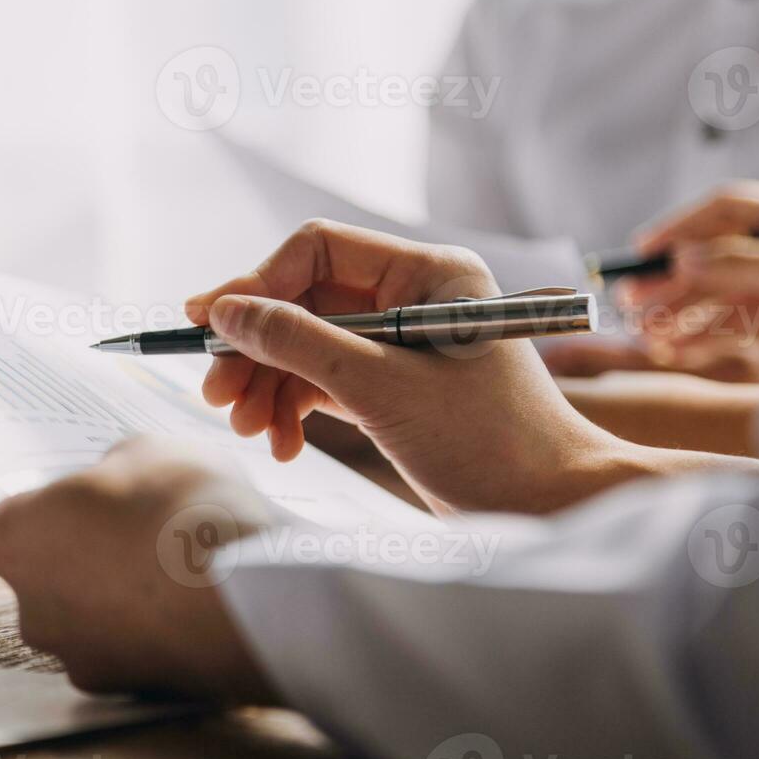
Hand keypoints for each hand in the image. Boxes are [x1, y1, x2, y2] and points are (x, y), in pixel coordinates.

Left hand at [0, 437, 275, 701]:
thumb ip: (110, 476)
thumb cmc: (185, 507)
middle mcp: (32, 609)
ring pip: (86, 623)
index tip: (17, 516)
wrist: (252, 590)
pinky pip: (129, 654)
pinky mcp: (128, 693)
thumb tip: (111, 492)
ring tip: (179, 573)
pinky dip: (152, 636)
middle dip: (76, 561)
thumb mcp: (148, 454)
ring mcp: (79, 658)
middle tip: (133, 534)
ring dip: (117, 603)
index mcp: (19, 538)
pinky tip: (198, 609)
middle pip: (37, 581)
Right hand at [185, 219, 635, 514]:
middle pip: (307, 301)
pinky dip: (298, 408)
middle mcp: (415, 298)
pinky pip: (327, 380)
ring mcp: (404, 344)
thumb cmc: (488, 441)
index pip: (319, 251)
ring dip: (271, 385)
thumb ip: (298, 343)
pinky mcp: (397, 386)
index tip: (208, 324)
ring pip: (310, 345)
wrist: (551, 507)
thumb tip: (225, 311)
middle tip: (217, 395)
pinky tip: (284, 444)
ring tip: (251, 431)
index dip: (258, 283)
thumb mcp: (381, 388)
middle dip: (258, 348)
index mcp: (428, 273)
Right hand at [618, 181, 758, 383]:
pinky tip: (670, 350)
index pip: (726, 209)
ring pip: (713, 294)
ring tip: (643, 333)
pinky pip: (726, 327)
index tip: (643, 249)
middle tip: (629, 301)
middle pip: (712, 254)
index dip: (680, 226)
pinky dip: (697, 338)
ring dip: (675, 313)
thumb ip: (742, 263)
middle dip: (669, 280)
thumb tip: (685, 259)